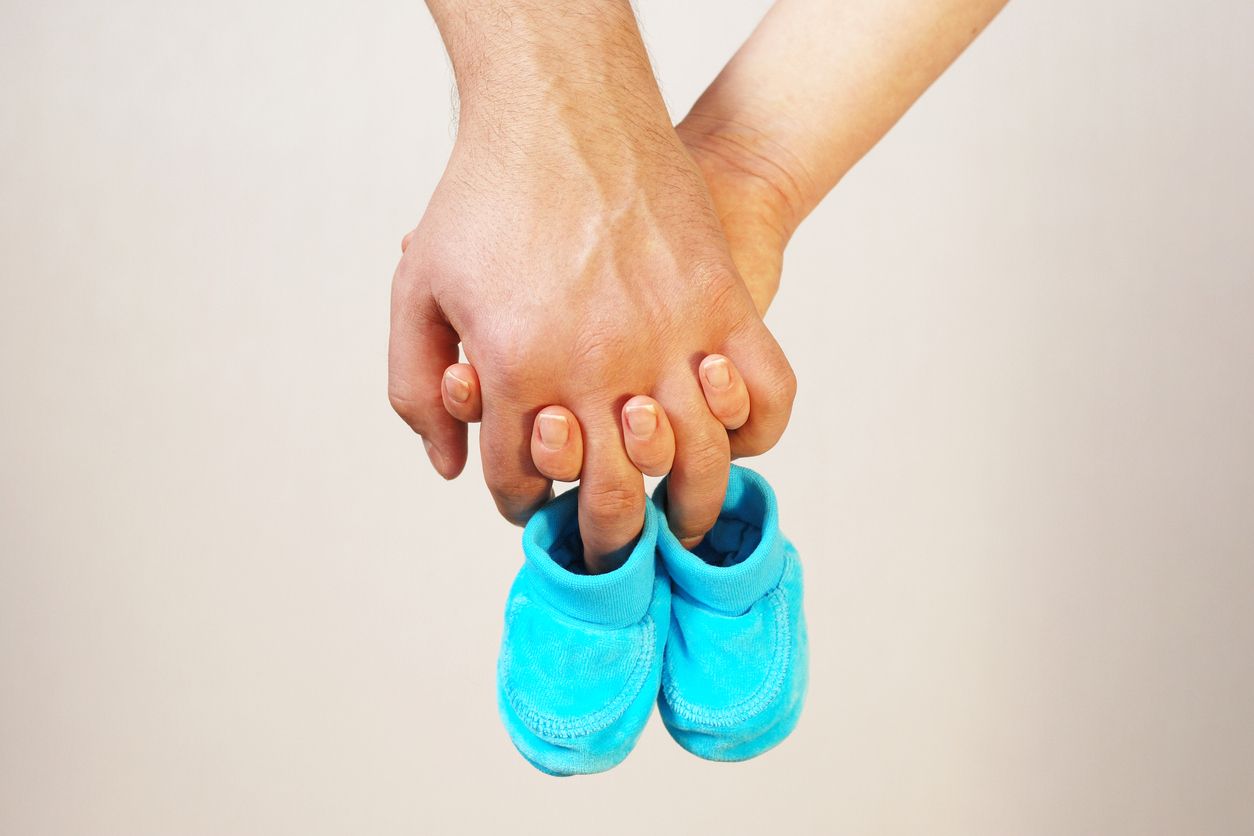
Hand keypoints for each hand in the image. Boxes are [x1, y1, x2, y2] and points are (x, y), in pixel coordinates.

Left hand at [389, 75, 794, 570]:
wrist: (562, 109)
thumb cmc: (486, 195)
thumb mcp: (418, 287)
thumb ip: (415, 387)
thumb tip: (446, 464)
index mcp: (520, 369)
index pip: (522, 483)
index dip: (520, 501)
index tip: (529, 497)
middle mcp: (600, 366)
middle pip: (614, 498)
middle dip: (605, 537)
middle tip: (610, 543)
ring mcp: (672, 337)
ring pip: (699, 465)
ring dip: (691, 509)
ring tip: (684, 521)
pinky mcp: (725, 304)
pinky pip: (767, 396)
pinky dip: (758, 434)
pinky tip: (734, 442)